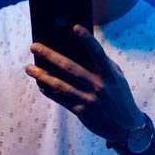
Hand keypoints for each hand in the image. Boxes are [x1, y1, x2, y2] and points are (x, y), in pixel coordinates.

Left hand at [24, 25, 143, 141]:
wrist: (126, 127)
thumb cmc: (120, 96)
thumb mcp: (118, 78)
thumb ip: (104, 65)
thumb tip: (82, 50)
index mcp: (110, 75)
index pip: (98, 53)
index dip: (87, 40)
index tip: (75, 27)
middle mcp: (99, 86)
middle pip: (70, 68)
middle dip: (50, 56)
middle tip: (34, 46)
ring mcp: (89, 100)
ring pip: (60, 85)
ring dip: (42, 76)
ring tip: (29, 68)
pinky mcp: (81, 111)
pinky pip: (61, 99)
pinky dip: (49, 91)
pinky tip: (40, 84)